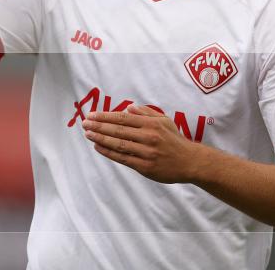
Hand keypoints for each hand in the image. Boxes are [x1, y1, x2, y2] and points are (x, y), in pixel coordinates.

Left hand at [82, 104, 199, 183]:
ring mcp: (146, 152)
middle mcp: (148, 137)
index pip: (123, 119)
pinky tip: (99, 147)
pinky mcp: (145, 166)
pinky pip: (123, 159)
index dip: (106, 116)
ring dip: (101, 139)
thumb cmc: (175, 140)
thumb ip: (146, 113)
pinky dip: (109, 153)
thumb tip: (129, 108)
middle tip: (84, 123)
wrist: (189, 162)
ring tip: (88, 134)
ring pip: (119, 144)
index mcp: (151, 124)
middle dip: (99, 126)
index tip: (92, 115)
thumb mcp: (164, 121)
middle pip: (118, 130)